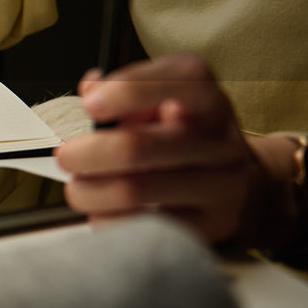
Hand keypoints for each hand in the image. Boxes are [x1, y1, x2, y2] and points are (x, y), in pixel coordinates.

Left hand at [55, 54, 300, 245]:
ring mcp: (221, 186)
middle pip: (137, 147)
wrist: (241, 188)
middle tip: (66, 157)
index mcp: (207, 100)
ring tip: (79, 188)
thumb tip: (91, 88)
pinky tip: (103, 212)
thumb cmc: (183, 139)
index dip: (126, 90)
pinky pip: (143, 227)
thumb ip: (124, 92)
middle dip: (85, 154)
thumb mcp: (163, 105)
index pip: (180, 80)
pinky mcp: (212, 226)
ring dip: (88, 192)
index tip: (90, 105)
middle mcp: (220, 141)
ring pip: (133, 191)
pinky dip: (108, 220)